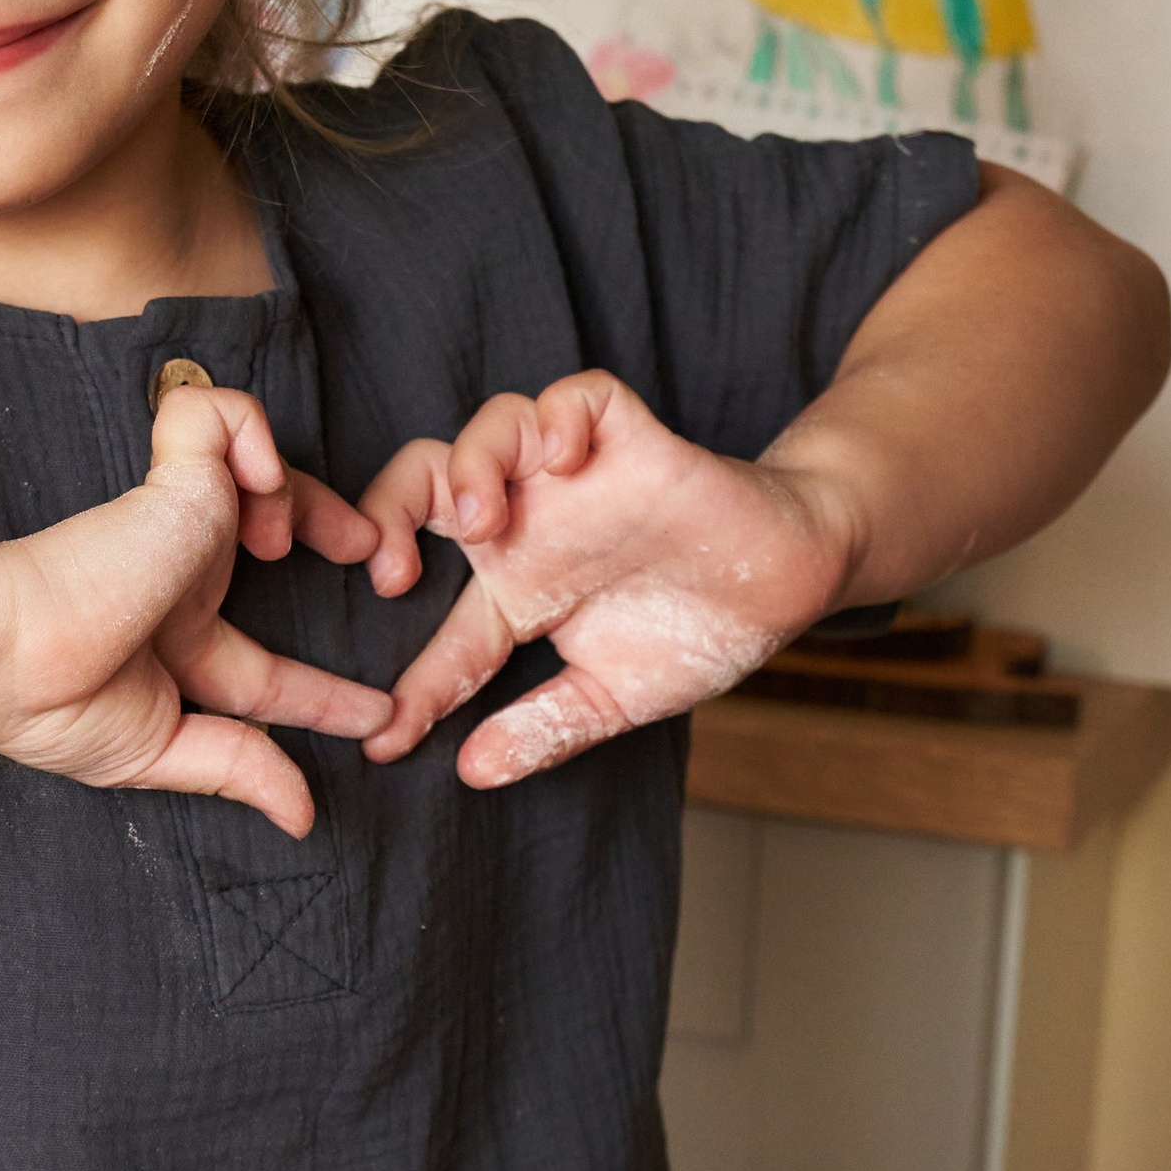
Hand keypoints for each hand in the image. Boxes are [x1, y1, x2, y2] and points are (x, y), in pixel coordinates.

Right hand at [0, 380, 389, 835]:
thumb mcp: (160, 750)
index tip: (378, 719)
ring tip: (274, 542)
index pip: (268, 669)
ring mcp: (176, 519)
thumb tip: (304, 818)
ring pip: (256, 462)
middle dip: (335, 531)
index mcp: (175, 643)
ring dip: (292, 492)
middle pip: (277, 531)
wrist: (2, 651)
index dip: (326, 695)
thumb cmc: (49, 702)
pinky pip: (220, 414)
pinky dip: (250, 432)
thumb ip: (240, 771)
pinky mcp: (170, 475)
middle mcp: (182, 575)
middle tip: (374, 558)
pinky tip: (253, 486)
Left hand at [355, 374, 858, 787]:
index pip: (437, 628)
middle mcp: (529, 524)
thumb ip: (545, 729)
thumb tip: (473, 774)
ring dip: (469, 466)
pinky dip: (558, 417)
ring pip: (490, 429)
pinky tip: (563, 461)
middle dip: (383, 515)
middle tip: (390, 577)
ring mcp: (575, 477)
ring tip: (480, 522)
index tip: (387, 736)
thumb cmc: (696, 632)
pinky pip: (576, 397)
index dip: (411, 685)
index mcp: (512, 589)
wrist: (787, 585)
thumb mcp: (610, 697)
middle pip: (422, 487)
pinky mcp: (629, 440)